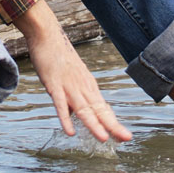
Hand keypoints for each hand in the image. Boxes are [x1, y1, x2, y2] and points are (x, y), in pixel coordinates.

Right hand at [16, 1, 131, 142]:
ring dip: (93, 124)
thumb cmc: (57, 55)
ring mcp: (69, 85)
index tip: (124, 136)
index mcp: (87, 85)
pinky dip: (65, 118)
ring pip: (83, 108)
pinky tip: (69, 131)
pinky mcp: (54, 83)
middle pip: (98, 109)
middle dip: (112, 125)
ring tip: (103, 138)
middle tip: (125, 138)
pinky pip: (60, 104)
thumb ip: (72, 96)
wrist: (47, 34)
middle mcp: (82, 86)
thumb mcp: (69, 77)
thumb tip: (71, 114)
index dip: (113, 123)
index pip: (103, 108)